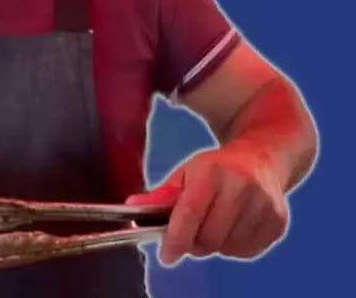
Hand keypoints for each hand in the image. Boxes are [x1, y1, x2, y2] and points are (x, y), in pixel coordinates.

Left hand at [126, 143, 288, 264]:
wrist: (263, 156)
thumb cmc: (216, 169)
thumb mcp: (186, 173)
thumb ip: (161, 195)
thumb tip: (133, 206)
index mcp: (212, 172)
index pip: (190, 214)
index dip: (176, 239)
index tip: (166, 255)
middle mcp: (242, 187)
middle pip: (209, 237)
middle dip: (193, 244)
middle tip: (188, 238)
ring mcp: (264, 205)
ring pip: (228, 247)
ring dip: (213, 245)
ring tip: (211, 227)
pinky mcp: (278, 221)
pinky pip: (248, 251)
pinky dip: (233, 247)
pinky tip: (231, 229)